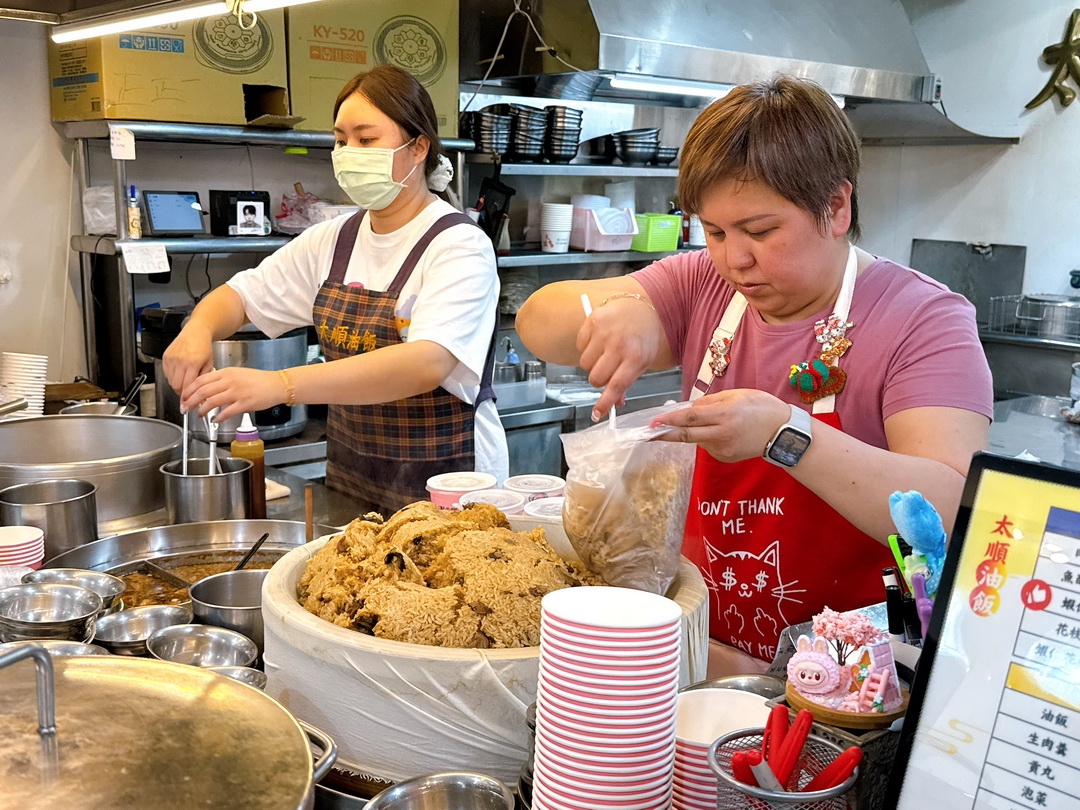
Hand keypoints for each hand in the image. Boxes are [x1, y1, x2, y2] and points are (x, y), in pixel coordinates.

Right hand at [161, 323, 214, 396]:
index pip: (187, 386)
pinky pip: (166, 373)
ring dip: (177, 384)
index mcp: (193, 363)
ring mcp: (171, 358)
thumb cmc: (204, 347)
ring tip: (185, 380)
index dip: (187, 397)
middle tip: (186, 394)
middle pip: (176, 386)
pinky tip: (179, 372)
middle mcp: (180, 360)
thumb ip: (203, 379)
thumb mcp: (209, 364)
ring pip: (170, 380)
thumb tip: (201, 394)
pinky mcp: (165, 356)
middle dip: (181, 393)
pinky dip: (172, 377)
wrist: (196, 332)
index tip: (187, 404)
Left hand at [181, 367, 285, 421]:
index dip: (189, 390)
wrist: (276, 384)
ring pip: (212, 401)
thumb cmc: (258, 380)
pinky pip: (226, 411)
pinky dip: (217, 417)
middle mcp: (230, 381)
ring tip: (198, 414)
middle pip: (203, 391)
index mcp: (226, 373)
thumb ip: (221, 380)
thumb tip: (206, 389)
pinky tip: (215, 419)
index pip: (201, 380)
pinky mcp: (245, 403)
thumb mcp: (237, 374)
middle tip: (185, 408)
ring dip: (201, 409)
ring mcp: (237, 392)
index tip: (183, 396)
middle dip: (190, 401)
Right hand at [577, 297, 660, 417]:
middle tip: (606, 371)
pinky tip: (599, 340)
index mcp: (636, 357)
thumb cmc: (644, 337)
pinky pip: (580, 346)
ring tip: (604, 352)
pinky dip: (586, 347)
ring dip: (591, 363)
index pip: (616, 386)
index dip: (604, 403)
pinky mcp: (593, 320)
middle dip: (598, 380)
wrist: (646, 306)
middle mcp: (619, 345)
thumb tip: (615, 402)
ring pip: (585, 364)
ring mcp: (604, 332)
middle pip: (596, 378)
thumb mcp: (643, 361)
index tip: (596, 414)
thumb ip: (627, 381)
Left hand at [651, 389, 789, 461]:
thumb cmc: (762, 407)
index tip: (653, 422)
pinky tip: (722, 430)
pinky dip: (707, 437)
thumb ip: (710, 402)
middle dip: (664, 434)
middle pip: (686, 436)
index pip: (689, 418)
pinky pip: (708, 445)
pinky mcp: (725, 457)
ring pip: (697, 439)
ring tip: (711, 420)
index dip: (669, 420)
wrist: (783, 433)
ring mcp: (723, 449)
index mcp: (724, 415)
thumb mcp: (737, 395)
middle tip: (648, 433)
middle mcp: (722, 434)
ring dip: (693, 431)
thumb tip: (690, 409)